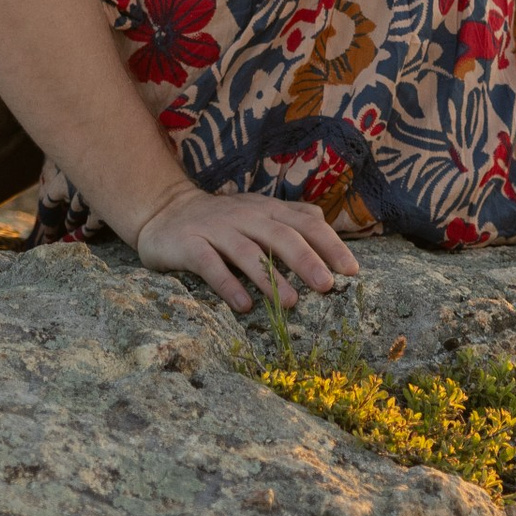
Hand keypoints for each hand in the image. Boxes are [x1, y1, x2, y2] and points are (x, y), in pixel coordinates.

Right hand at [133, 184, 361, 314]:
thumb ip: (289, 217)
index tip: (351, 270)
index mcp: (265, 209)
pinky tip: (243, 306)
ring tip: (291, 303)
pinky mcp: (190, 245)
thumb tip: (324, 226)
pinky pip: (211, 265)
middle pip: (280, 236)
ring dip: (271, 278)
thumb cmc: (221, 219)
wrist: (164, 211)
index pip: (303, 223)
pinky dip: (228, 285)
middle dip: (306, 260)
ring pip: (248, 252)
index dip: (329, 244)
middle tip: (327, 286)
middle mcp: (244, 216)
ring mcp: (216, 230)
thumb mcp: (256, 212)